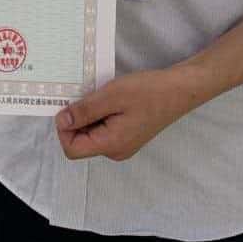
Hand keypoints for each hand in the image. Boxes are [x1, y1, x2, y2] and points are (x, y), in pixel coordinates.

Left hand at [55, 67, 208, 160]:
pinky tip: (109, 100)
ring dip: (88, 116)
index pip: (72, 149)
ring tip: (101, 96)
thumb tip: (61, 122)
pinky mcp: (128, 136)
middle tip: (87, 96)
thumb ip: (84, 111)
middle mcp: (115, 151)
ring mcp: (123, 145)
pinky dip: (100, 116)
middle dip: (77, 120)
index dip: (64, 128)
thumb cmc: (148, 91)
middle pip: (80, 143)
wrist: (180, 90)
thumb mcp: (111, 96)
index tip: (70, 105)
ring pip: (91, 135)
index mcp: (111, 145)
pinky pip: (103, 130)